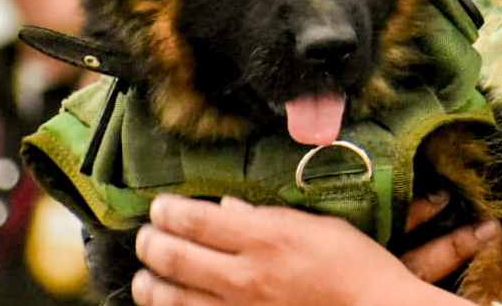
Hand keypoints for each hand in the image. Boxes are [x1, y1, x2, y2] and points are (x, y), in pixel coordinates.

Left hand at [132, 194, 501, 305]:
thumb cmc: (356, 264)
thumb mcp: (318, 225)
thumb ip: (269, 216)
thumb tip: (227, 208)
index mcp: (266, 238)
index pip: (197, 220)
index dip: (170, 211)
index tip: (160, 205)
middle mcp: (246, 276)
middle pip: (176, 257)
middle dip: (152, 243)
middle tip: (145, 236)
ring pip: (174, 299)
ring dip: (151, 285)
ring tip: (145, 277)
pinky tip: (171, 305)